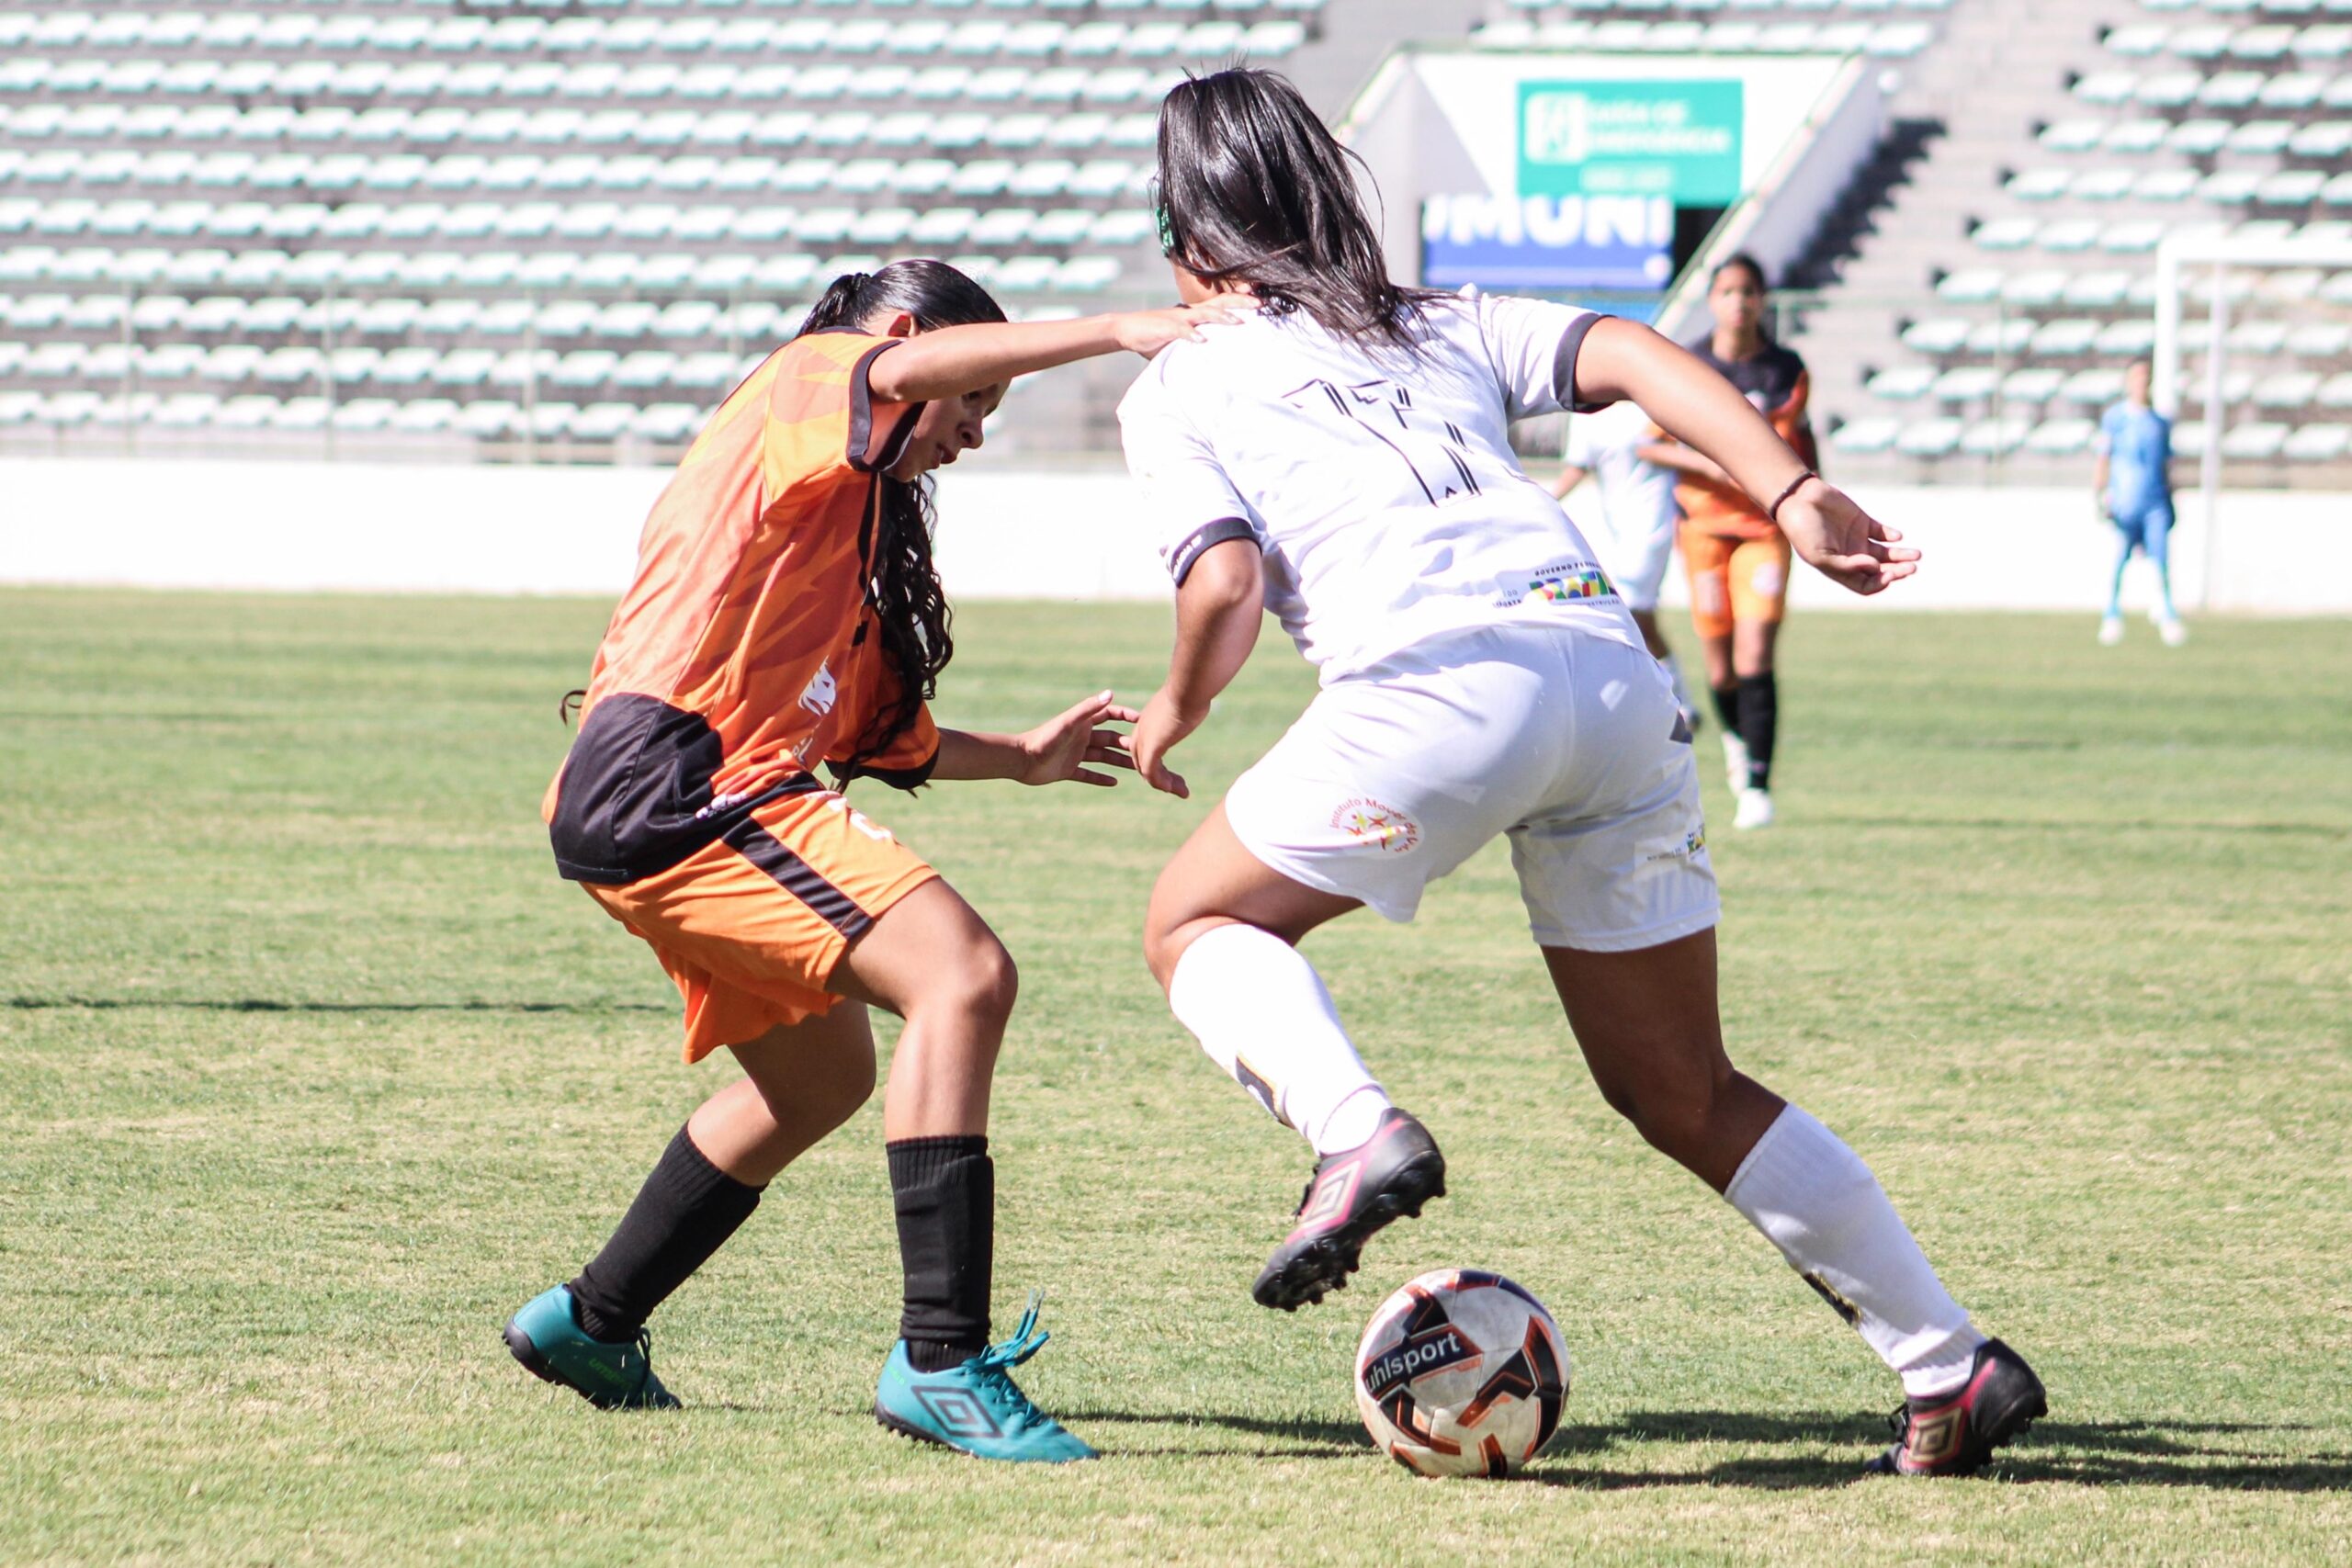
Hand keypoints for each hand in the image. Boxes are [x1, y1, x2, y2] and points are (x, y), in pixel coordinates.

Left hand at [1013, 690, 1138, 787]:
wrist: (1020, 760)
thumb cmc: (1044, 738)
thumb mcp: (1069, 722)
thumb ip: (1088, 708)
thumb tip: (1111, 693)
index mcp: (1082, 722)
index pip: (1108, 714)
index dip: (1124, 715)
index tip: (1141, 721)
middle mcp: (1080, 737)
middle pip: (1109, 738)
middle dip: (1125, 742)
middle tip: (1143, 750)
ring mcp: (1075, 754)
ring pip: (1102, 757)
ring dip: (1118, 761)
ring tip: (1136, 769)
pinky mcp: (1068, 770)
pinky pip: (1089, 774)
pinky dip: (1101, 778)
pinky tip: (1115, 782)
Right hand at [1112, 294, 1255, 358]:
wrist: (1126, 329)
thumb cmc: (1156, 335)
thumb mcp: (1181, 339)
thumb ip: (1197, 343)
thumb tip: (1214, 356)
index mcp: (1195, 313)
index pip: (1222, 302)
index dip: (1241, 299)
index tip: (1260, 300)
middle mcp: (1190, 312)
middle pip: (1220, 302)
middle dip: (1240, 301)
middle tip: (1259, 304)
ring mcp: (1178, 318)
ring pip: (1204, 313)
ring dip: (1222, 317)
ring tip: (1238, 322)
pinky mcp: (1165, 328)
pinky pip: (1180, 330)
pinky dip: (1192, 334)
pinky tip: (1202, 340)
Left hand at [1128, 686, 1204, 798]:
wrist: (1189, 686)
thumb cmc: (1193, 689)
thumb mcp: (1188, 700)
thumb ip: (1186, 706)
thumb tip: (1199, 701)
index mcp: (1147, 720)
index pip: (1144, 748)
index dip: (1157, 763)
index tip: (1173, 773)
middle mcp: (1141, 730)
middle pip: (1142, 762)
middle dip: (1160, 777)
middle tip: (1179, 786)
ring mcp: (1145, 738)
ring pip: (1147, 770)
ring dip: (1165, 784)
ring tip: (1183, 792)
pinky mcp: (1152, 746)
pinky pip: (1151, 772)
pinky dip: (1161, 783)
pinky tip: (1175, 789)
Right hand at [1775, 477, 1919, 595]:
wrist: (1799, 500)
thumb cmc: (1803, 531)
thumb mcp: (1819, 555)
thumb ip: (1846, 565)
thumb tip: (1875, 568)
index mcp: (1839, 570)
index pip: (1865, 584)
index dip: (1879, 583)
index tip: (1888, 575)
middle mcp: (1851, 557)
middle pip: (1880, 570)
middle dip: (1897, 571)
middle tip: (1911, 568)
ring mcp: (1857, 540)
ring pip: (1886, 553)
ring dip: (1901, 555)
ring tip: (1916, 555)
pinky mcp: (1862, 522)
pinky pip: (1883, 532)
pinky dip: (1892, 536)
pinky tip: (1897, 537)